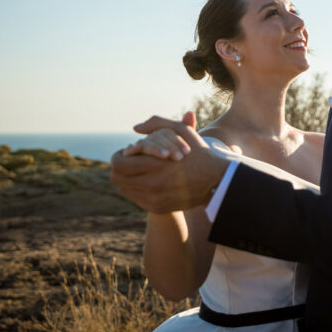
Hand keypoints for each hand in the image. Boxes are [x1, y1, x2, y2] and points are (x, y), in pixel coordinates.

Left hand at [110, 112, 228, 213]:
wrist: (215, 181)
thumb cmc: (198, 153)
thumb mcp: (183, 131)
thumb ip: (158, 123)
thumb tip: (135, 128)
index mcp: (157, 164)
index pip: (118, 163)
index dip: (119, 155)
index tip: (129, 151)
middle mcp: (152, 185)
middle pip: (116, 177)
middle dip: (119, 167)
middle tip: (129, 161)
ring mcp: (153, 199)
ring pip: (124, 189)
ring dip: (127, 178)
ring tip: (139, 169)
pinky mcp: (156, 208)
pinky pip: (135, 198)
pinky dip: (137, 188)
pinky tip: (148, 180)